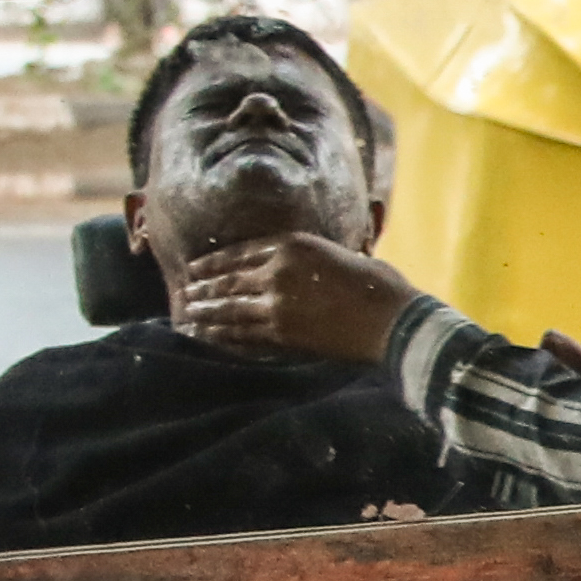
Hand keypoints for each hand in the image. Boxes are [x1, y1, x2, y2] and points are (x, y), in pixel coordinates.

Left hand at [168, 230, 426, 365]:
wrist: (394, 321)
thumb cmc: (381, 286)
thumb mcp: (344, 255)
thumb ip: (315, 258)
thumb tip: (303, 266)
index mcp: (294, 244)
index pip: (242, 252)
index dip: (216, 261)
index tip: (200, 267)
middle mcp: (279, 270)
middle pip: (230, 278)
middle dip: (204, 287)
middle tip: (186, 293)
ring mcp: (278, 303)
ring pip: (231, 307)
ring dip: (207, 312)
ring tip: (190, 314)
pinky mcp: (284, 333)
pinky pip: (244, 333)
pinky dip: (224, 335)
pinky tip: (211, 336)